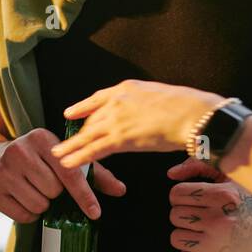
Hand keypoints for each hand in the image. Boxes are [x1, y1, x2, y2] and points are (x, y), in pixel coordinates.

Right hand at [0, 129, 124, 222]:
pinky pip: (23, 215)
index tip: (95, 212)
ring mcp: (3, 170)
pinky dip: (28, 213)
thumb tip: (120, 189)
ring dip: (42, 205)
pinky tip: (22, 198)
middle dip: (56, 194)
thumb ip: (93, 173)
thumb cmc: (37, 160)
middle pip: (54, 191)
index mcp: (41, 138)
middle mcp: (20, 150)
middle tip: (47, 185)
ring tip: (34, 190)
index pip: (69, 172)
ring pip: (39, 204)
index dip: (83, 195)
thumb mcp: (62, 159)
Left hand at [52, 79, 224, 165]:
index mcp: (126, 88)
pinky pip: (94, 149)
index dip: (82, 107)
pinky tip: (68, 162)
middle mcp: (117, 101)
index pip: (98, 98)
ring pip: (87, 135)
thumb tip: (144, 113)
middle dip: (78, 133)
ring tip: (58, 154)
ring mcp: (117, 120)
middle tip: (65, 143)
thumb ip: (143, 103)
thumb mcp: (157, 95)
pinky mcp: (121, 138)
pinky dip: (79, 157)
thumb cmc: (186, 106)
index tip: (70, 113)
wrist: (193, 114)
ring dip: (70, 147)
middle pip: (91, 120)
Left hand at [167, 157, 251, 251]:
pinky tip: (210, 248)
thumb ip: (200, 166)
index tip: (194, 200)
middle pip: (174, 216)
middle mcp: (218, 221)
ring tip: (206, 232)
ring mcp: (216, 247)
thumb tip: (171, 173)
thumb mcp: (232, 178)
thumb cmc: (251, 203)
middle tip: (203, 216)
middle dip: (185, 215)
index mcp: (223, 197)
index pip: (176, 195)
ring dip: (187, 234)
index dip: (182, 196)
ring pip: (176, 238)